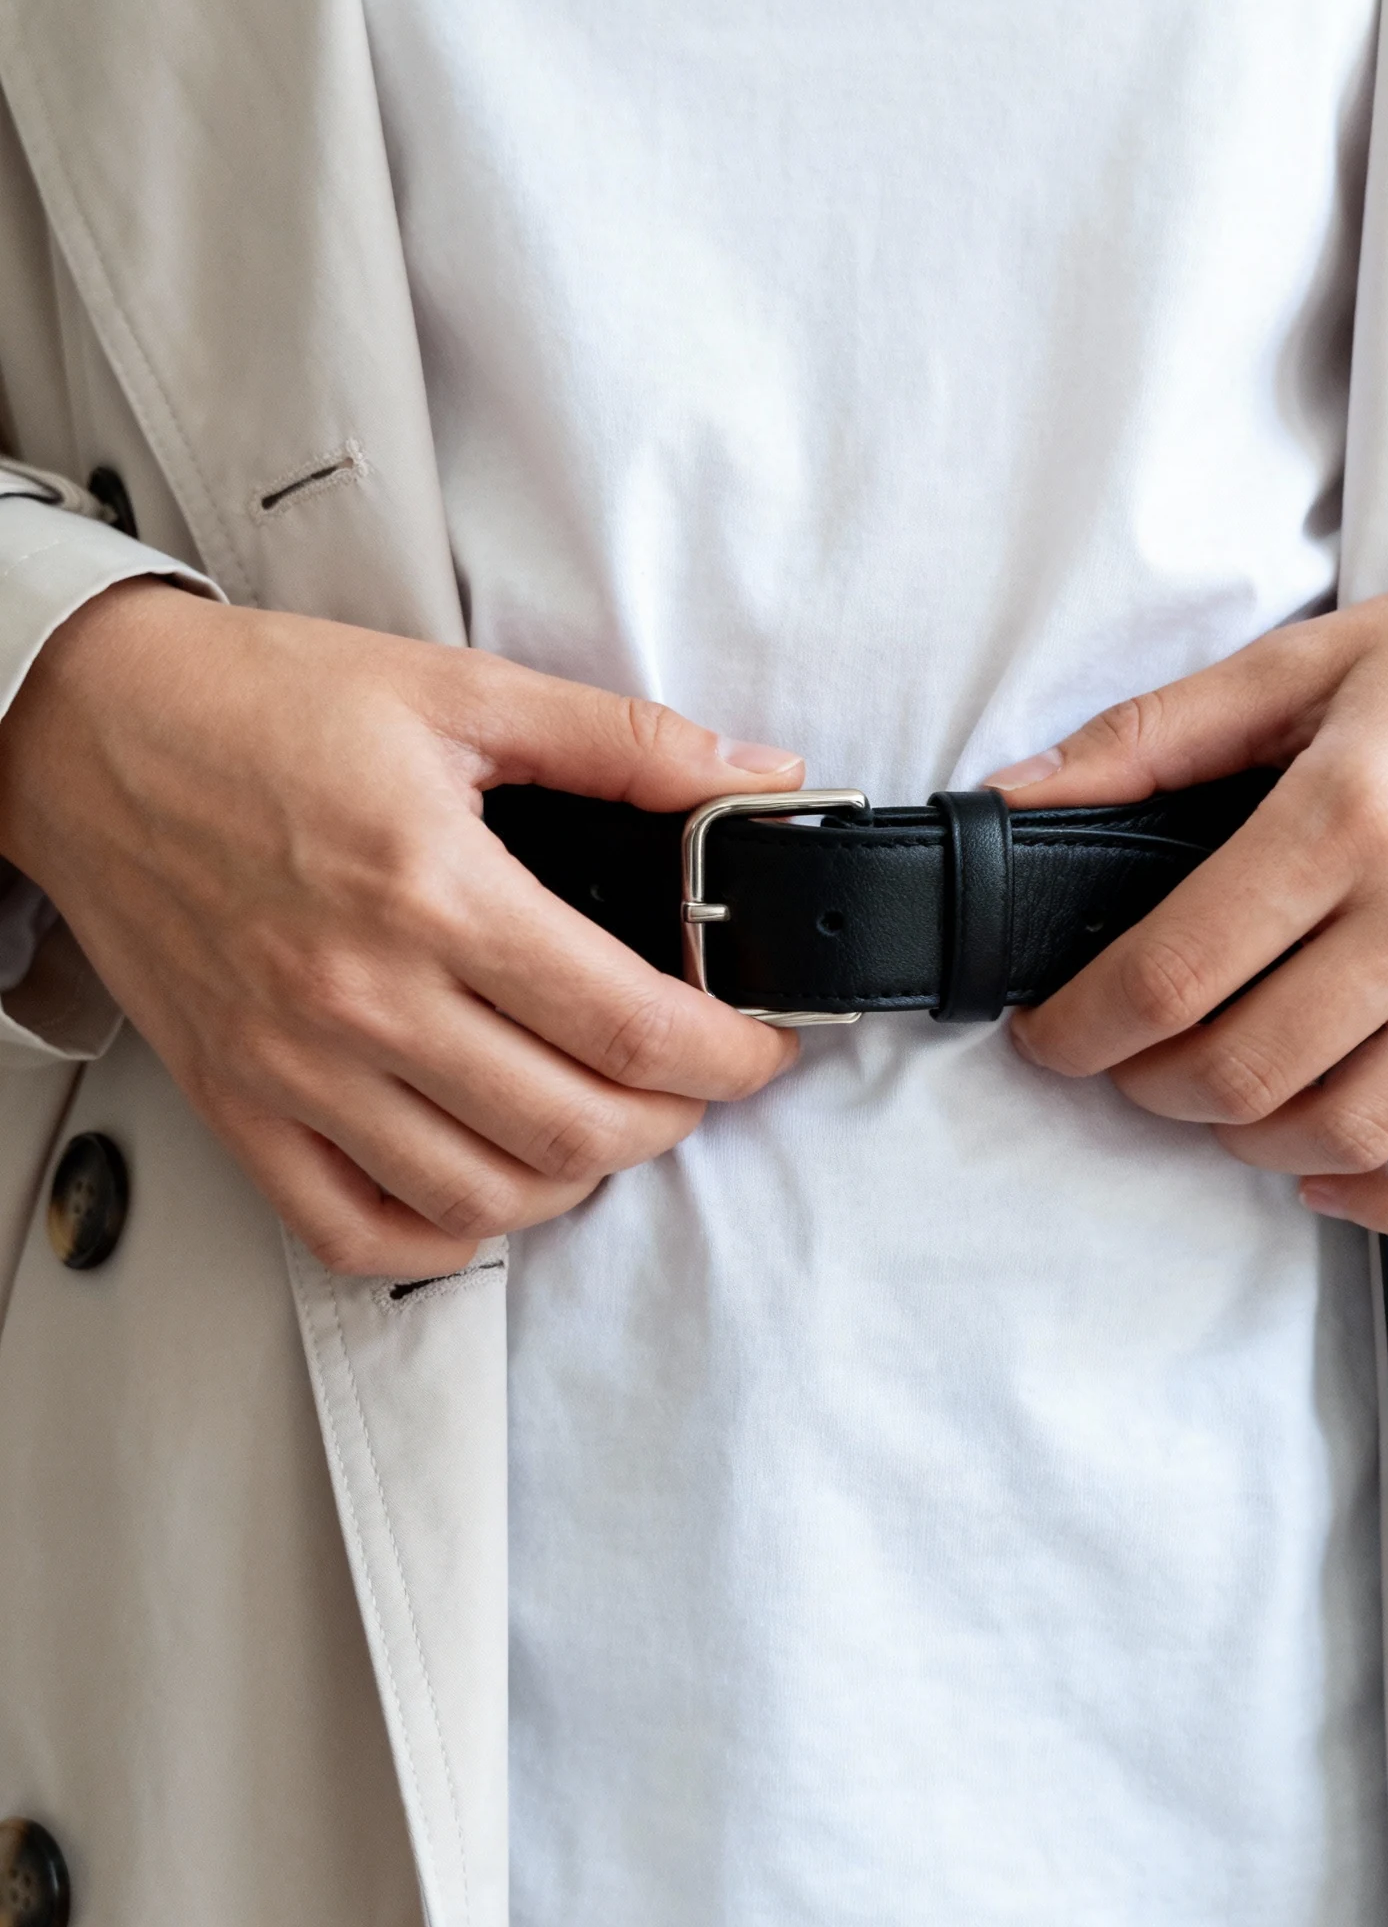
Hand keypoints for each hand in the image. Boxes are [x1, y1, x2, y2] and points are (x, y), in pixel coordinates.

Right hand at [0, 583, 803, 1274]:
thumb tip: (755, 775)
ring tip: (605, 1125)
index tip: (763, 1047)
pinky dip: (442, 1236)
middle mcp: (364, 997)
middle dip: (673, 1120)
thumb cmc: (259, 704)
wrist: (87, 730)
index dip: (730, 1055)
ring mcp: (295, 1067)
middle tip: (697, 1082)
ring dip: (575, 1180)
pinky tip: (487, 1188)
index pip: (629, 1024)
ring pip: (481, 1197)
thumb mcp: (456, 690)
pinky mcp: (239, 1103)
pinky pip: (352, 1229)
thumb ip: (619, 743)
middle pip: (573, 1128)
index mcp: (433, 890)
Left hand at [990, 496, 1387, 1232]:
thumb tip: (1025, 792)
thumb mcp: (1303, 662)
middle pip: (1248, 1067)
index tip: (1052, 1035)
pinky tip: (1333, 1176)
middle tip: (1124, 1061)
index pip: (1177, 970)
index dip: (1083, 1027)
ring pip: (1352, 1126)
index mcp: (1352, 811)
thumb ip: (1150, 737)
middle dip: (1150, 1087)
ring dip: (1249, 1142)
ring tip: (1215, 1102)